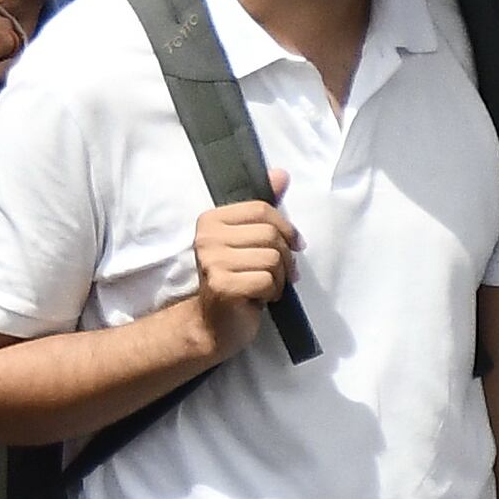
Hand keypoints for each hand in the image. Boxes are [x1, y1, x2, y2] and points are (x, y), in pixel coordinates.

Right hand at [186, 177, 299, 359]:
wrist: (213, 324)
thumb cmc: (235, 279)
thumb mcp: (249, 240)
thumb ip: (264, 209)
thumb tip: (281, 174)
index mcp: (211, 220)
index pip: (262, 209)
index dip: (286, 228)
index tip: (292, 245)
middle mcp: (206, 237)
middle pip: (271, 235)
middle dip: (285, 258)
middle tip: (278, 273)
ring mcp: (212, 262)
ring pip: (273, 258)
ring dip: (279, 278)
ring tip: (266, 285)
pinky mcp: (222, 285)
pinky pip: (268, 280)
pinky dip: (272, 292)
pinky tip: (259, 298)